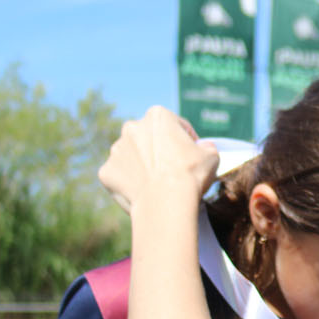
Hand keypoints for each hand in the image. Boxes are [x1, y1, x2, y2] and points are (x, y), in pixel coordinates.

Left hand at [98, 106, 215, 213]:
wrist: (166, 202)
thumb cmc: (190, 174)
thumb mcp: (212, 156)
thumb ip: (206, 147)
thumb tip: (204, 147)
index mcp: (157, 116)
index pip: (175, 125)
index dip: (186, 140)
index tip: (192, 155)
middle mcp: (132, 127)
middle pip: (148, 138)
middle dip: (158, 150)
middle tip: (172, 170)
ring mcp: (116, 150)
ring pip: (131, 156)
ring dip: (141, 165)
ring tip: (157, 184)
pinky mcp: (106, 172)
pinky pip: (120, 176)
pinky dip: (129, 183)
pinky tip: (144, 193)